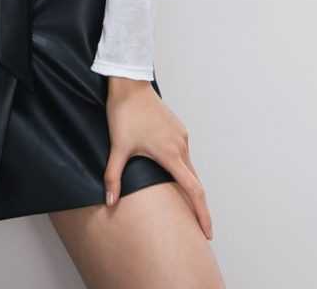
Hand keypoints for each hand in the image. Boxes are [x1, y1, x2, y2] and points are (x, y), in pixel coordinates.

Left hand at [102, 78, 212, 239]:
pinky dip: (183, 168)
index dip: (202, 214)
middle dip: (197, 205)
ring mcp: (181, 136)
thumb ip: (113, 176)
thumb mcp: (117, 147)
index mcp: (170, 154)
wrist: (130, 84)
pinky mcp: (178, 128)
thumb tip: (109, 201)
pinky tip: (174, 173)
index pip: (194, 191)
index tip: (207, 232)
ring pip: (189, 166)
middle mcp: (181, 146)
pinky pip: (184, 153)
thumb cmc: (124, 114)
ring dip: (188, 184)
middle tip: (196, 227)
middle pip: (195, 182)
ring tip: (184, 202)